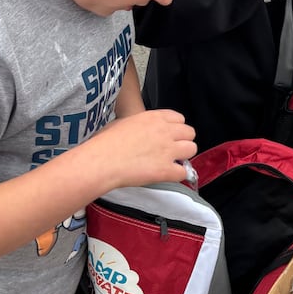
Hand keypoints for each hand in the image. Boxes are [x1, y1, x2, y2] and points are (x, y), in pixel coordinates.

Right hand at [83, 109, 197, 188]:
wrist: (101, 161)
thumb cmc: (104, 143)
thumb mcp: (123, 123)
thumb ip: (140, 124)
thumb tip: (141, 131)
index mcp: (154, 118)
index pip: (179, 119)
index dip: (176, 128)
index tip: (169, 136)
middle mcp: (165, 131)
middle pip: (190, 133)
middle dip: (182, 141)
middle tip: (172, 150)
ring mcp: (168, 150)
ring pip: (192, 149)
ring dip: (183, 157)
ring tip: (171, 162)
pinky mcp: (166, 170)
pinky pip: (184, 172)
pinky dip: (177, 175)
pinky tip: (166, 175)